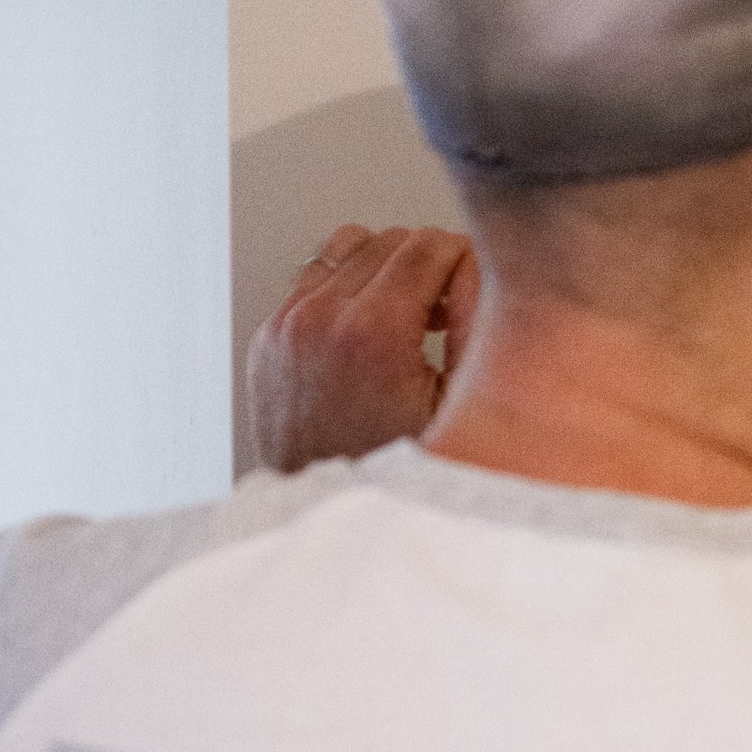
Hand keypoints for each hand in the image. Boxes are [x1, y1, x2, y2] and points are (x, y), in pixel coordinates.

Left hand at [247, 223, 478, 471]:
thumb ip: (478, 322)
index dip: (463, 261)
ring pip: (348, 245)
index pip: (429, 245)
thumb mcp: (463, 403)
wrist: (330, 511)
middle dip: (427, 265)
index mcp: (372, 332)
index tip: (470, 290)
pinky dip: (347, 286)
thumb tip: (482, 265)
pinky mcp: (268, 336)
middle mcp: (321, 320)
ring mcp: (287, 325)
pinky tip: (369, 323)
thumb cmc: (399, 470)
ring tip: (406, 310)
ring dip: (386, 267)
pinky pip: (313, 274)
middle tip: (444, 309)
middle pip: (392, 240)